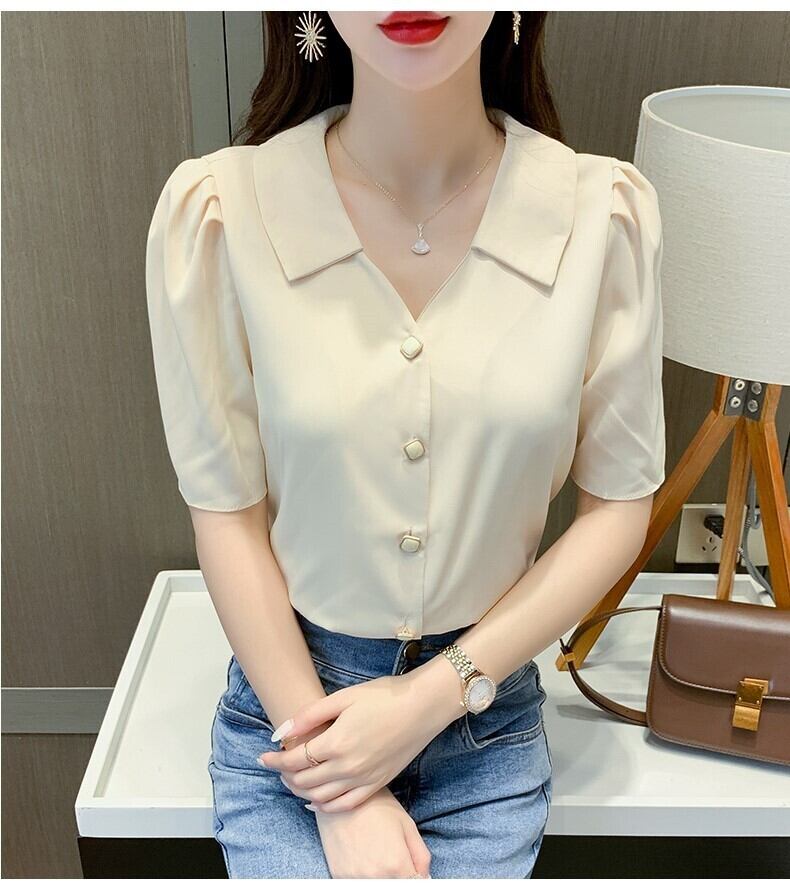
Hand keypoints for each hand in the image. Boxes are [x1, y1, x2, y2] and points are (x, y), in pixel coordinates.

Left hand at [260, 656, 464, 811]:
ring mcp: (363, 778)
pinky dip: (326, 805)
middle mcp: (347, 767)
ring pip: (322, 796)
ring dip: (301, 791)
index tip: (264, 756)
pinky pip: (346, 804)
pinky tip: (317, 800)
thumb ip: (310, 715)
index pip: (295, 759)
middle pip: (305, 780)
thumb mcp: (343, 697)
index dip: (275, 760)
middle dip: (285, 775)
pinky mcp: (378, 783)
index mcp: (336, 743)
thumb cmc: (384, 696)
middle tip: (277, 766)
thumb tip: (282, 731)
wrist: (422, 706)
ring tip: (292, 781)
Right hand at [315, 786, 430, 877]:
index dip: (415, 876)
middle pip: (396, 888)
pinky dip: (364, 876)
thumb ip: (421, 857)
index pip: (415, 886)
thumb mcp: (408, 825)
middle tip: (393, 858)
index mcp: (397, 865)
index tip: (411, 868)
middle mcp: (375, 877)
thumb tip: (425, 878)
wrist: (342, 798)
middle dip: (400, 877)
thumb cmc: (377, 807)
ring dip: (382, 878)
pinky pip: (358, 884)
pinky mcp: (338, 876)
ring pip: (377, 887)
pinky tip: (363, 856)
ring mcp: (355, 879)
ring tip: (377, 855)